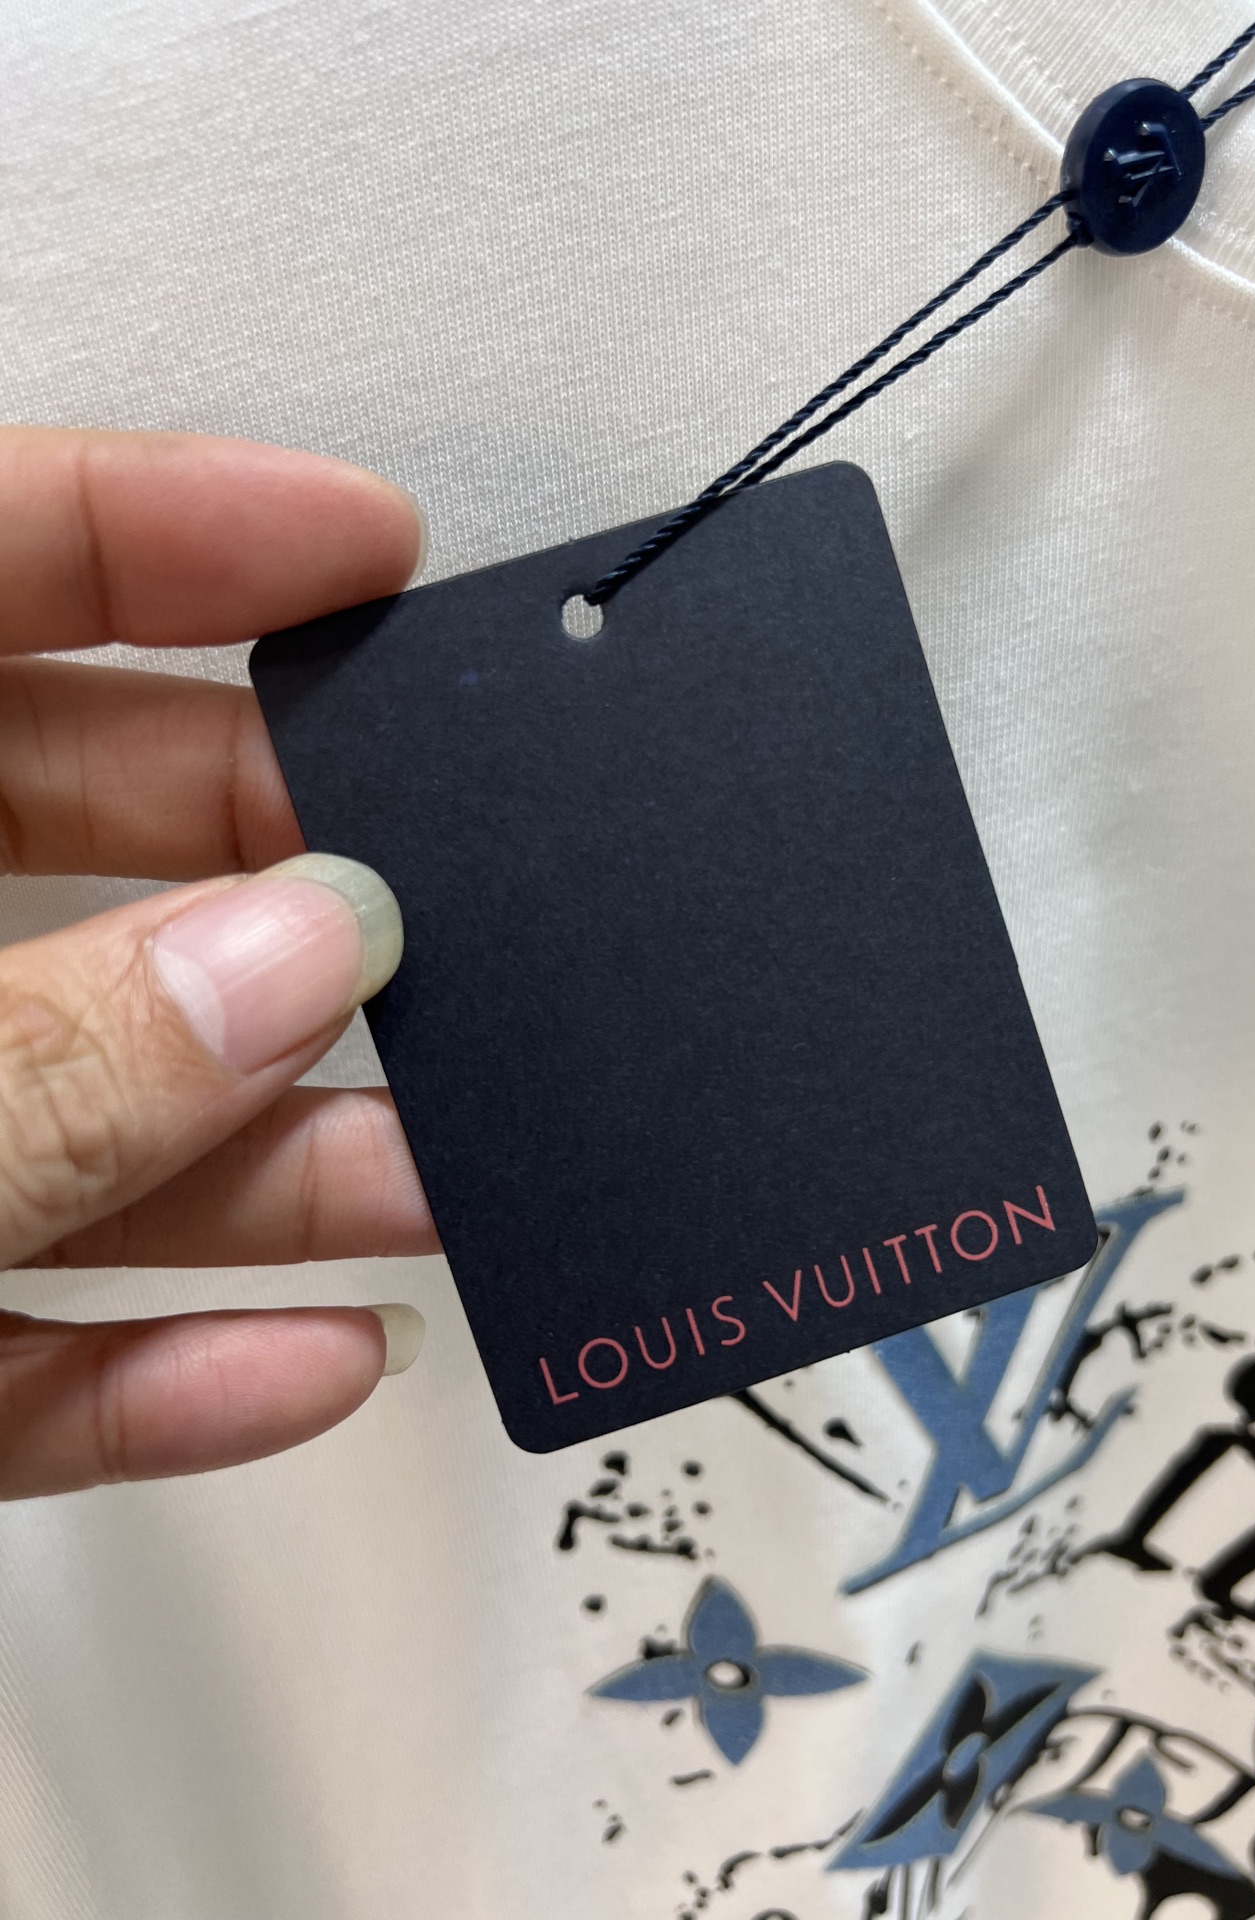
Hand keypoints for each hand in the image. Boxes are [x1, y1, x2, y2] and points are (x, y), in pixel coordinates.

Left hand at [0, 426, 438, 1497]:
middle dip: (270, 876)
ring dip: (261, 1167)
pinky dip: (140, 1373)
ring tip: (449, 1178)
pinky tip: (310, 1365)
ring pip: (58, 1119)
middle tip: (451, 892)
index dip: (164, 524)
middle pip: (48, 837)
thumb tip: (309, 955)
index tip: (376, 551)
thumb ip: (36, 1060)